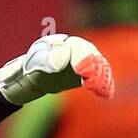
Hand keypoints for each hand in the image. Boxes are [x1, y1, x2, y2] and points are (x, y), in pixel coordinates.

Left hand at [0, 33, 114, 104]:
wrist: (31, 78)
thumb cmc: (30, 68)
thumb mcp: (35, 65)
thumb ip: (47, 62)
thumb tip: (59, 62)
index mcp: (63, 43)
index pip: (76, 49)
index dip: (82, 59)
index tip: (83, 72)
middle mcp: (77, 49)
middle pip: (91, 57)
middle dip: (95, 70)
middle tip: (93, 84)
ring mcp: (84, 60)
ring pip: (98, 67)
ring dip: (102, 79)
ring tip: (103, 90)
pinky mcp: (87, 74)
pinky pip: (98, 78)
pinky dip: (103, 85)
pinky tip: (106, 94)